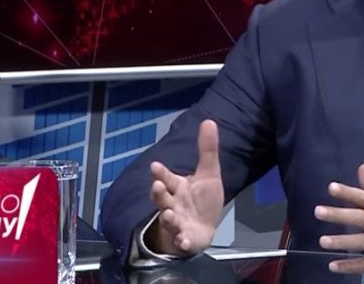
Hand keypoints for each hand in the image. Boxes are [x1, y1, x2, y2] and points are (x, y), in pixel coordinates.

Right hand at [146, 120, 224, 256]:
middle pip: (161, 199)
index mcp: (177, 188)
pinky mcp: (183, 238)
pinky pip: (181, 241)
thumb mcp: (209, 173)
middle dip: (158, 193)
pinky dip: (181, 241)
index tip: (155, 166)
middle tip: (156, 186)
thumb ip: (207, 150)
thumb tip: (209, 120)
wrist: (203, 229)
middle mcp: (172, 204)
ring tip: (168, 214)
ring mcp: (176, 223)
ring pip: (168, 219)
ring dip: (167, 218)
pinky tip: (184, 241)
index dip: (161, 173)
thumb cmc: (201, 200)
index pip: (166, 178)